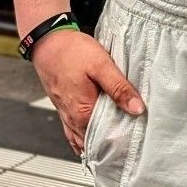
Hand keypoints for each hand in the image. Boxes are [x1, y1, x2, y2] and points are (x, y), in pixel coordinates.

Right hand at [30, 29, 145, 156]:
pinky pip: (74, 133)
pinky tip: (95, 140)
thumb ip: (119, 88)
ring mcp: (66, 116)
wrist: (48, 42)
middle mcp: (73, 119)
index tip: (138, 138)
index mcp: (83, 112)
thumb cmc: (71, 51)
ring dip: (99, 143)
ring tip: (117, 144)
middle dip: (113, 144)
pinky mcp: (64, 110)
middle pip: (96, 143)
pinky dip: (85, 139)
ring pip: (84, 140)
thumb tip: (137, 109)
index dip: (124, 141)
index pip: (108, 139)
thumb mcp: (101, 66)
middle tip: (132, 143)